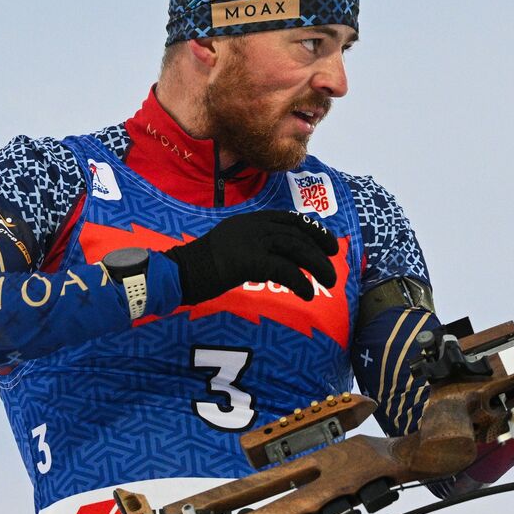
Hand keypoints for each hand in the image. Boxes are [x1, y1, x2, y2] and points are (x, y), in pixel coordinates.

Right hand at [162, 210, 339, 304]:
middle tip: (333, 263)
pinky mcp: (250, 261)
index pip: (289, 219)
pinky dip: (300, 282)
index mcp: (250, 221)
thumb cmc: (202, 265)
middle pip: (297, 233)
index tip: (327, 242)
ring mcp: (252, 241)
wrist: (180, 272)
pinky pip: (285, 270)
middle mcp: (254, 227)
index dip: (312, 229)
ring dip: (317, 265)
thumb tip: (277, 261)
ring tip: (329, 282)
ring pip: (297, 249)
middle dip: (320, 247)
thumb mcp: (231, 246)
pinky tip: (307, 294)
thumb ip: (253, 247)